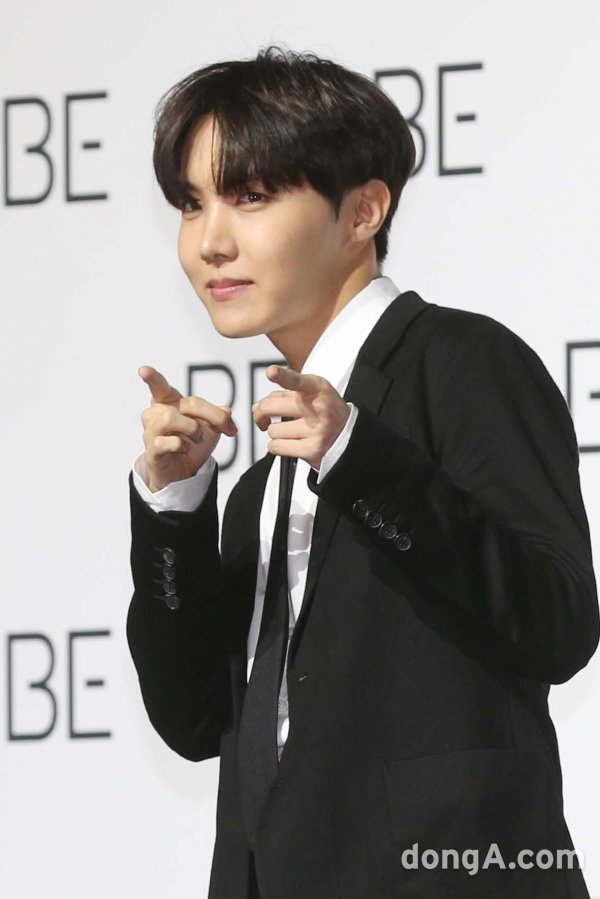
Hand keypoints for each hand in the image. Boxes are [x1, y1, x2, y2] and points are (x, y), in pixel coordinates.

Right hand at [138, 365, 236, 491]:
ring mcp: (151, 432)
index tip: (142, 370)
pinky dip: (182, 445)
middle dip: (213, 416)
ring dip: (193, 429)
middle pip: (187, 403)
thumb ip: (219, 416)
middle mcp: (156, 414)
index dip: (152, 378)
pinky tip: (185, 449)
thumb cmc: (192, 443)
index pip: (160, 386)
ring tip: (198, 439)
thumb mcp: (211, 427)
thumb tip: (226, 410)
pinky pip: (167, 442)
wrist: (183, 473)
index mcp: (168, 402)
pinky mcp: (152, 450)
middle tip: (227, 428)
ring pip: (170, 419)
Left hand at [252, 365, 349, 469]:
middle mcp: (318, 408)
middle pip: (270, 407)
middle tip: (264, 417)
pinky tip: (290, 442)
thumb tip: (257, 407)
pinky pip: (277, 447)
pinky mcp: (312, 450)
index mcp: (317, 388)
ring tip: (289, 431)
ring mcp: (316, 430)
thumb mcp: (314, 391)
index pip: (296, 380)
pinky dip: (277, 446)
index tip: (272, 372)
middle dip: (261, 413)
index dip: (282, 375)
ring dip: (275, 432)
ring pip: (273, 430)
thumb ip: (286, 392)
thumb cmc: (326, 410)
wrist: (350, 434)